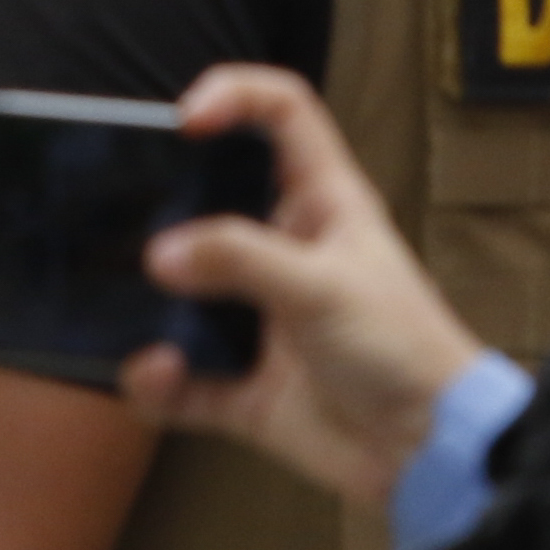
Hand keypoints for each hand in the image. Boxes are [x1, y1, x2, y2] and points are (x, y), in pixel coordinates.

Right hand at [114, 64, 483, 508]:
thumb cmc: (405, 348)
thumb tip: (160, 253)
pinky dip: (158, 382)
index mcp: (323, 205)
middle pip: (211, 204)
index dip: (237, 97)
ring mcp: (261, 321)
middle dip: (163, 208)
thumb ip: (242, 260)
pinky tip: (154, 375)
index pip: (282, 117)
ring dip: (148, 304)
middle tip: (121, 216)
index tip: (187, 118)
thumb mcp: (325, 286)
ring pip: (183, 297)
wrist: (427, 453)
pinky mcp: (245, 387)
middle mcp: (285, 254)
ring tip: (125, 303)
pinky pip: (181, 381)